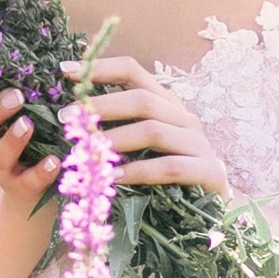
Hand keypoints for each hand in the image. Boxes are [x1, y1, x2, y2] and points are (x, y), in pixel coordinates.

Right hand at [0, 82, 63, 214]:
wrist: (32, 198)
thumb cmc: (28, 142)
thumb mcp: (20, 115)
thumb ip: (20, 90)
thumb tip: (40, 54)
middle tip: (15, 95)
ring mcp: (1, 169)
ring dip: (13, 140)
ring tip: (28, 124)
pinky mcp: (22, 189)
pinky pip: (28, 181)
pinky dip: (41, 171)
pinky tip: (55, 161)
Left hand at [55, 56, 234, 195]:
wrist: (212, 209)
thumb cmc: (166, 175)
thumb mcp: (140, 147)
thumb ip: (116, 128)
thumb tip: (72, 116)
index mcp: (166, 104)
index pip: (134, 72)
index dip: (101, 68)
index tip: (66, 70)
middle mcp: (184, 118)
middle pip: (142, 100)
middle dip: (101, 106)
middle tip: (67, 118)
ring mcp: (199, 144)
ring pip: (153, 131)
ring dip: (115, 139)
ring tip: (86, 150)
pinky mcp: (208, 172)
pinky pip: (169, 167)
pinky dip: (138, 171)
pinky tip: (114, 177)